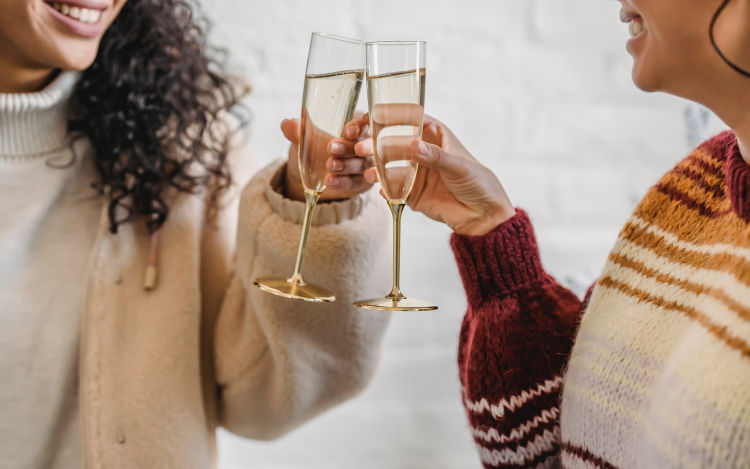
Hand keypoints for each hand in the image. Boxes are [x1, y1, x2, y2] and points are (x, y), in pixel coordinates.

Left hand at [281, 113, 372, 200]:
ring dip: (346, 165)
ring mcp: (365, 164)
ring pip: (361, 164)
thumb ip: (298, 131)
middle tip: (331, 148)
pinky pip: (356, 182)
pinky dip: (344, 182)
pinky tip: (330, 181)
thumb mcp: (305, 139)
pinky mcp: (362, 183)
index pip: (363, 123)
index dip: (358, 126)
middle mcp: (364, 144)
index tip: (347, 131)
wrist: (311, 175)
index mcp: (355, 126)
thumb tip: (286, 124)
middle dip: (348, 147)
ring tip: (329, 165)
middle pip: (364, 144)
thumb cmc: (314, 148)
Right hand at [359, 114, 514, 235]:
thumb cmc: (478, 182)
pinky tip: (382, 190)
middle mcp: (421, 151)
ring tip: (371, 173)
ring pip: (389, 166)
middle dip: (377, 144)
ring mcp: (414, 172)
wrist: (483, 216)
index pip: (410, 120)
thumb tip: (413, 144)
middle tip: (364, 148)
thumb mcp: (459, 166)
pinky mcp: (410, 193)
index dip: (393, 116)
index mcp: (434, 136)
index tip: (374, 115)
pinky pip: (393, 189)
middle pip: (394, 142)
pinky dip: (385, 189)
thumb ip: (436, 156)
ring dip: (377, 168)